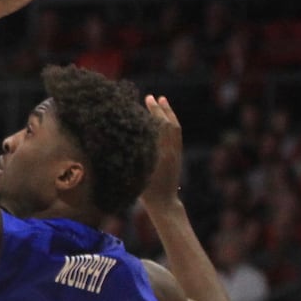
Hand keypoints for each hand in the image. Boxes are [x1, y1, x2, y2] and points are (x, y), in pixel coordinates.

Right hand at [140, 93, 182, 209]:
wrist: (165, 203)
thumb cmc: (146, 191)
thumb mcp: (136, 173)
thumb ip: (133, 155)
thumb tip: (124, 137)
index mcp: (161, 153)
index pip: (159, 126)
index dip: (154, 112)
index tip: (147, 99)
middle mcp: (170, 150)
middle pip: (168, 124)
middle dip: (160, 109)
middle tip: (152, 97)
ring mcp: (176, 153)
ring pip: (175, 128)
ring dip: (168, 113)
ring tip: (163, 100)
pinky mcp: (177, 155)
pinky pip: (176, 135)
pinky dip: (171, 123)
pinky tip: (166, 118)